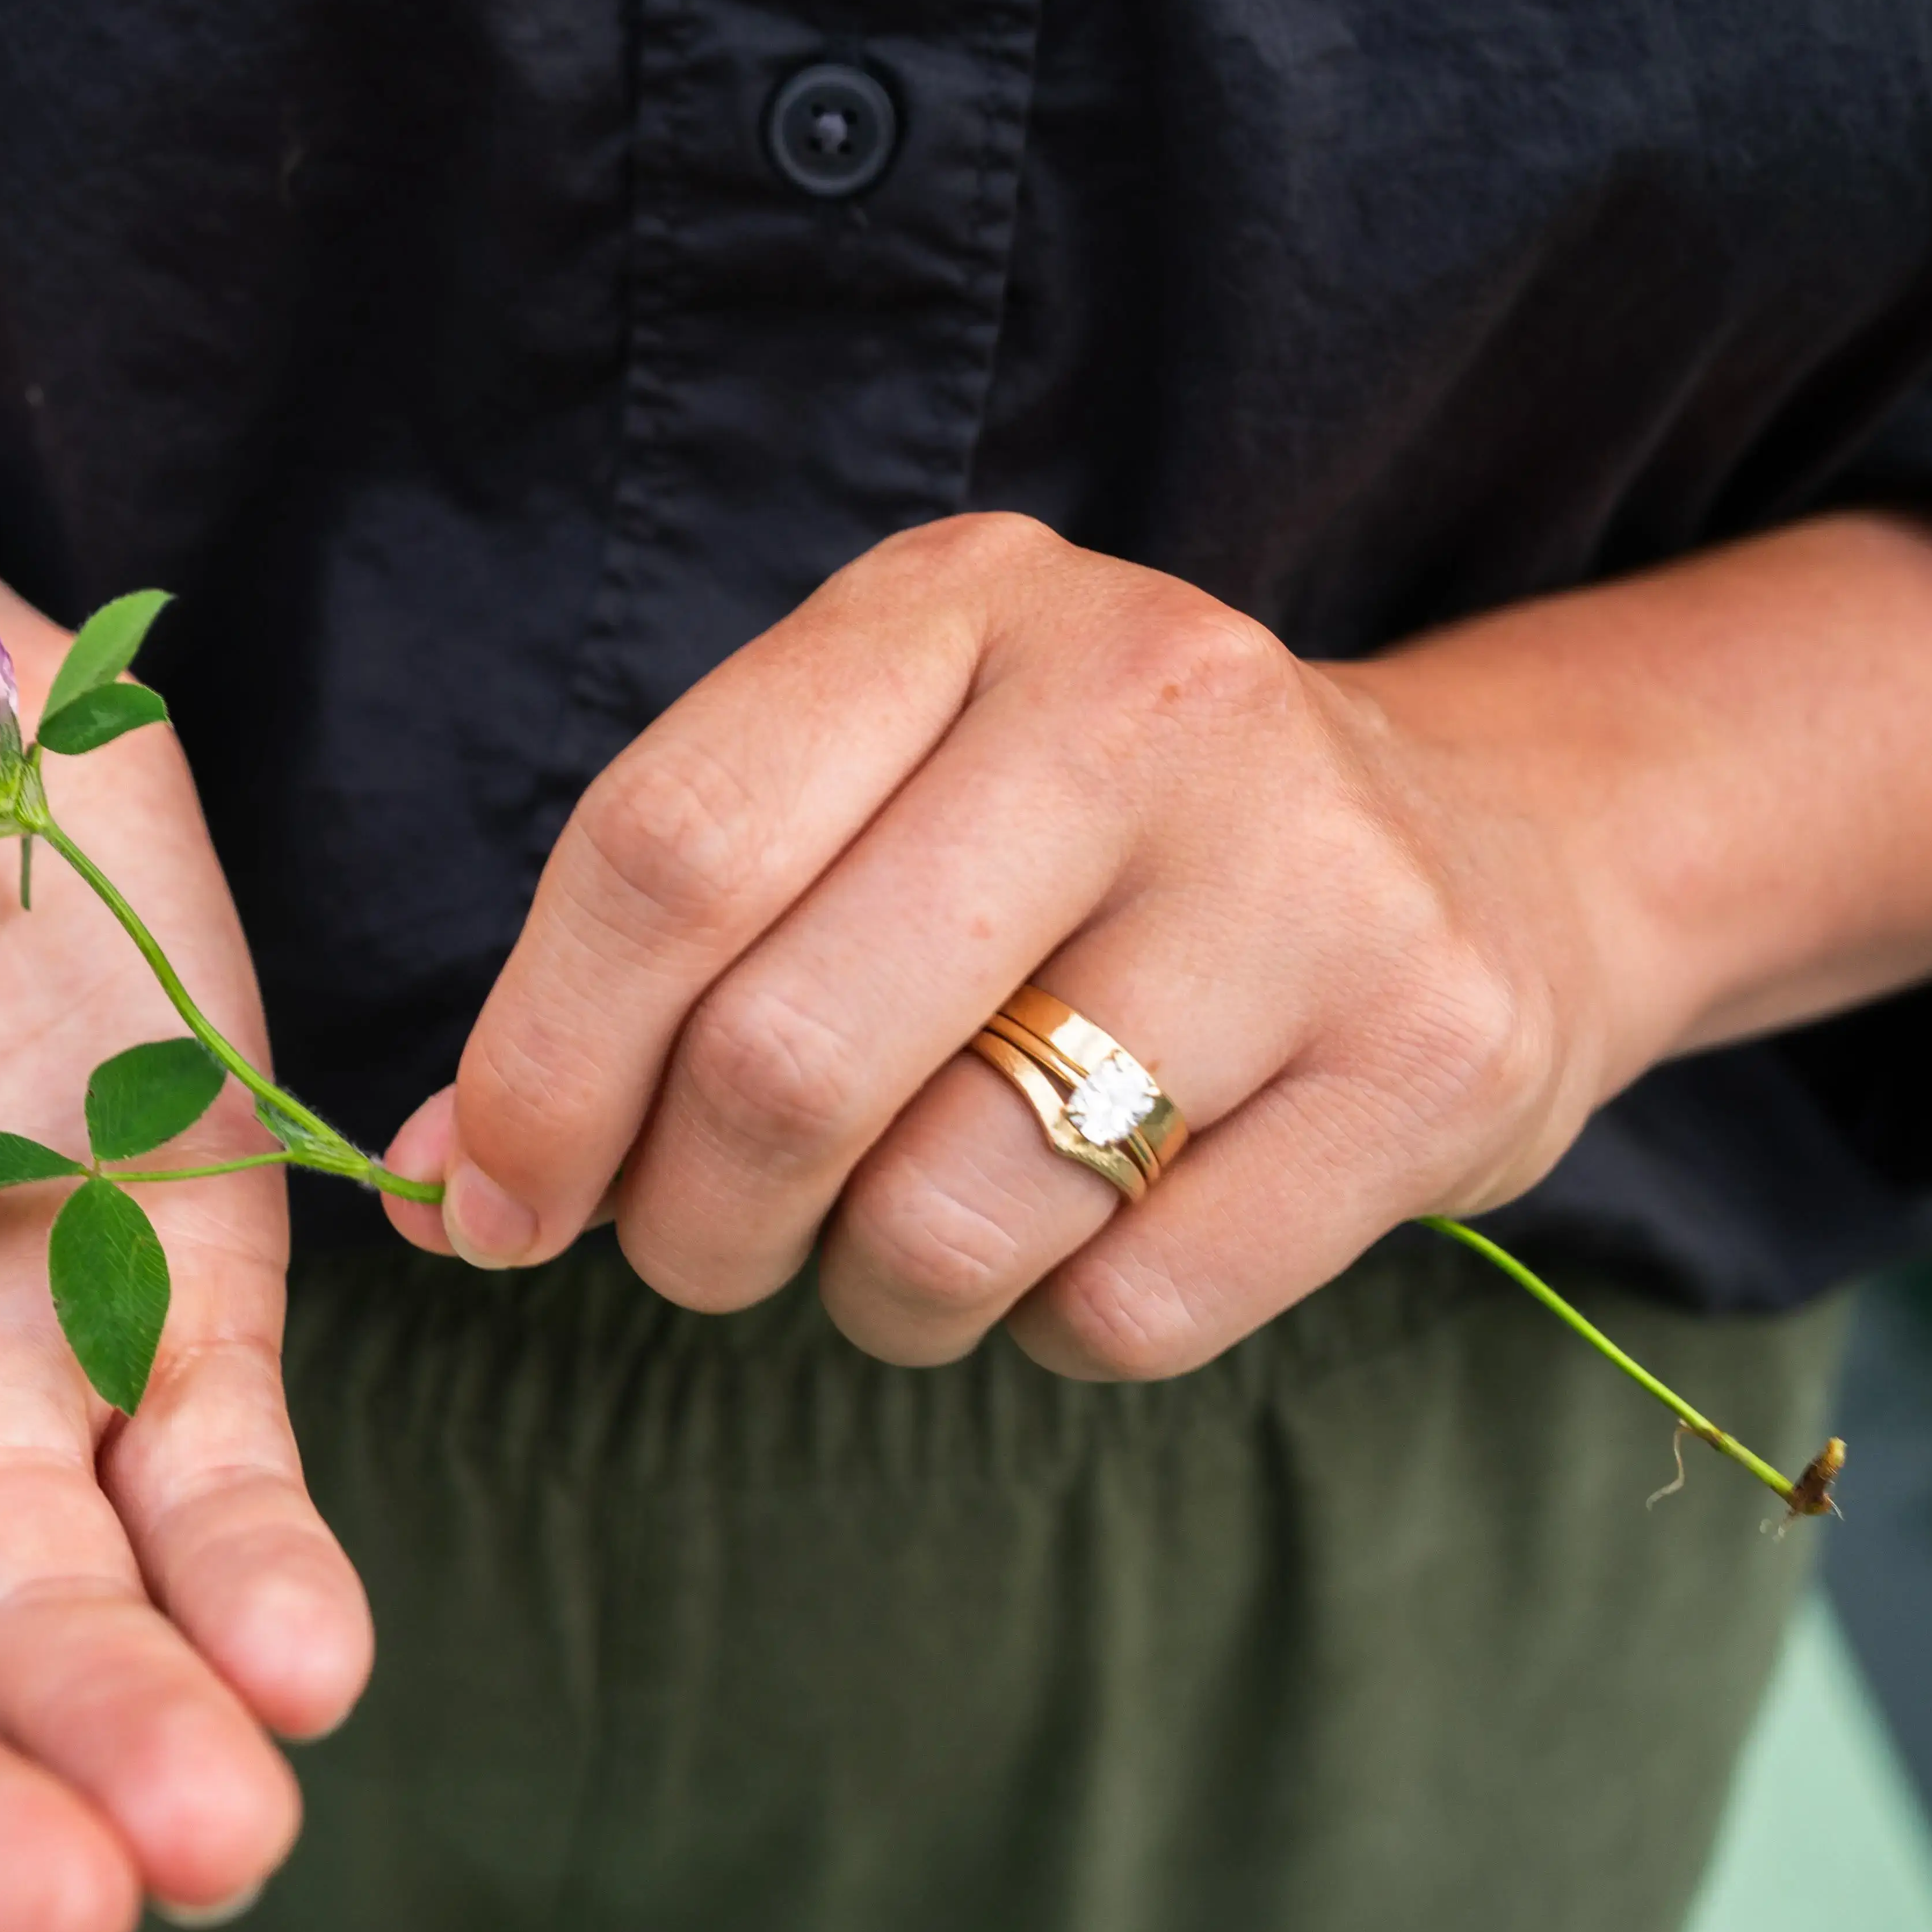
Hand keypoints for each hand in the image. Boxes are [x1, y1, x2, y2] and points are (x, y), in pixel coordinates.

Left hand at [383, 508, 1931, 1378]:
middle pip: (780, 1059)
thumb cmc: (1094, 848)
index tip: (489, 1197)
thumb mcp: (873, 804)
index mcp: (953, 606)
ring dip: (874, 1291)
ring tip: (916, 1232)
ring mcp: (1307, 874)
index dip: (538, 1065)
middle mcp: (1138, 699)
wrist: (1482, 847)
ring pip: (944, 1215)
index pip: (663, 854)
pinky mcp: (1427, 1053)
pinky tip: (1094, 1229)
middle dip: (689, 1222)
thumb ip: (654, 960)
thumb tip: (449, 1180)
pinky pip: (1126, 1309)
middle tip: (702, 1249)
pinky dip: (1054, 1326)